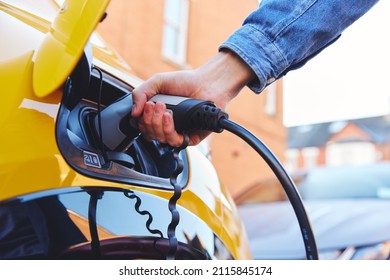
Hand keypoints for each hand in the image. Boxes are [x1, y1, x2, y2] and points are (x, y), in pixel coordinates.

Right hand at [131, 49, 254, 146]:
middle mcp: (167, 126)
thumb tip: (134, 113)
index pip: (143, 127)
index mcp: (158, 116)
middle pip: (149, 135)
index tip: (145, 106)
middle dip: (149, 119)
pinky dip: (168, 129)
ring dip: (157, 123)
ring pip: (160, 139)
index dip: (141, 120)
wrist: (207, 83)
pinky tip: (170, 116)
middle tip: (156, 104)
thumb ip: (140, 93)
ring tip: (163, 107)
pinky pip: (174, 141)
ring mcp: (178, 132)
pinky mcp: (190, 138)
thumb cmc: (185, 82)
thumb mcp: (157, 82)